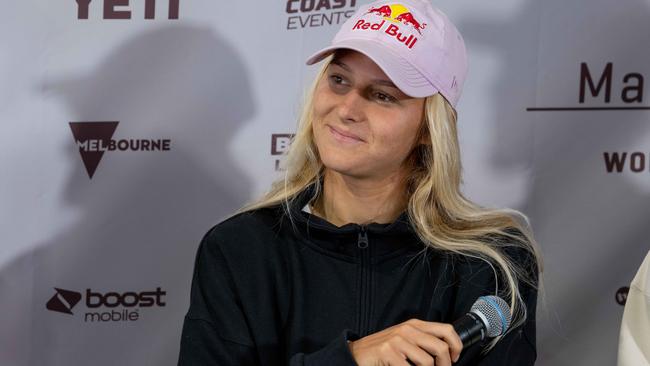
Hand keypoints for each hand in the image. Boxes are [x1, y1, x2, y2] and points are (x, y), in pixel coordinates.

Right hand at [348, 319, 462, 365]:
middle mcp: (408, 329)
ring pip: (427, 361)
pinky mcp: (388, 352)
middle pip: (441, 347)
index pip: (446, 329)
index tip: (454, 358)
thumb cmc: (382, 351)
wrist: (357, 354)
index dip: (456, 345)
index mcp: (415, 325)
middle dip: (445, 365)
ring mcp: (397, 340)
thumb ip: (423, 342)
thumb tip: (447, 354)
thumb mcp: (405, 340)